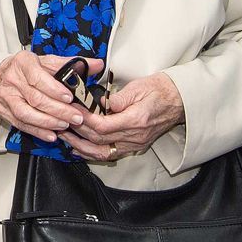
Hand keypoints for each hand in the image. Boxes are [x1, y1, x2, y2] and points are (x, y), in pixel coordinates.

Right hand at [0, 53, 100, 141]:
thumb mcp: (47, 61)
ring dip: (47, 122)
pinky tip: (51, 134)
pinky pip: (21, 124)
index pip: (37, 77)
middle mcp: (12, 79)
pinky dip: (37, 131)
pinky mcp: (4, 111)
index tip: (69, 97)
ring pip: (26, 113)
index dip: (54, 89)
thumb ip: (72, 64)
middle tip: (76, 117)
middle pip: (35, 98)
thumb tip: (97, 65)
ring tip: (64, 125)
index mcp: (23, 62)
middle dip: (58, 110)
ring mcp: (6, 97)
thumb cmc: (26, 68)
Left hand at [63, 74, 182, 162]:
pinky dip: (93, 153)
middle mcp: (134, 136)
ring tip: (65, 138)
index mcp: (135, 120)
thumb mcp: (138, 87)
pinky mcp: (134, 146)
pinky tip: (80, 148)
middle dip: (77, 131)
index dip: (84, 120)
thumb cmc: (160, 90)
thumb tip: (100, 104)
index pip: (102, 126)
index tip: (72, 111)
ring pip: (102, 152)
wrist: (179, 100)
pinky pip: (110, 154)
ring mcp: (135, 144)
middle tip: (62, 121)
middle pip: (99, 139)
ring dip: (81, 147)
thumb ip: (118, 98)